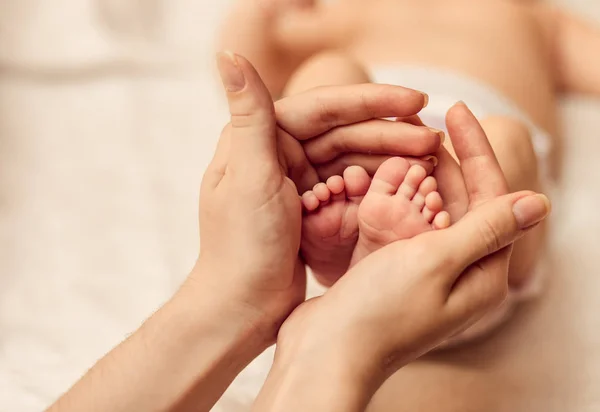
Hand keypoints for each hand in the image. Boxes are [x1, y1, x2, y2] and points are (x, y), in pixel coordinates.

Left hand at [193, 53, 440, 344]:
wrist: (241, 307)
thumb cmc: (242, 246)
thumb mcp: (250, 177)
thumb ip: (249, 116)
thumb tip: (228, 57)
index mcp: (259, 138)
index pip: (324, 107)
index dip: (373, 102)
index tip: (418, 102)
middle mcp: (277, 152)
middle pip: (344, 132)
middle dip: (389, 134)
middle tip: (434, 141)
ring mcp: (296, 179)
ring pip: (352, 158)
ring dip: (389, 157)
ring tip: (431, 161)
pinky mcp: (310, 206)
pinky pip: (350, 185)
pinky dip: (377, 182)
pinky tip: (406, 182)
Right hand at [253, 103, 550, 410]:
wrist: (326, 350)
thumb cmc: (381, 311)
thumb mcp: (436, 262)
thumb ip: (486, 230)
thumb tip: (538, 203)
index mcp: (482, 272)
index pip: (492, 196)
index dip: (476, 149)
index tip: (455, 107)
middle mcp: (459, 270)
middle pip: (462, 199)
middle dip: (442, 160)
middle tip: (417, 125)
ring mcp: (425, 270)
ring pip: (429, 207)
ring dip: (416, 176)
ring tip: (397, 145)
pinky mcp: (395, 268)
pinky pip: (403, 221)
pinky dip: (394, 196)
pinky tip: (379, 176)